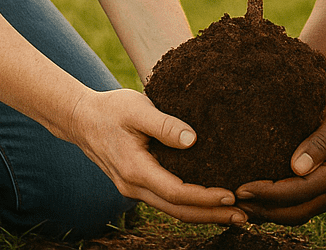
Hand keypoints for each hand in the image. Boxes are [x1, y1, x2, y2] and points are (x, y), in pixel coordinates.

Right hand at [71, 87, 246, 224]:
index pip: (176, 193)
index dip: (205, 197)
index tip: (231, 195)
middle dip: (211, 214)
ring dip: (202, 213)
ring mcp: (133, 189)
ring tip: (233, 214)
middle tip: (244, 216)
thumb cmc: (111, 109)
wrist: (81, 119)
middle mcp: (133, 187)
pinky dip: (188, 205)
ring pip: (172, 210)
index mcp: (135, 170)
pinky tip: (207, 202)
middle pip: (178, 210)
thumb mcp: (138, 109)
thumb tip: (193, 140)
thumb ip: (165, 125)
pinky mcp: (136, 185)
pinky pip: (166, 201)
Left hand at [235, 82, 325, 224]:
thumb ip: (321, 141)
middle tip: (232, 202)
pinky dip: (280, 204)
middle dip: (263, 210)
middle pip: (296, 212)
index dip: (268, 193)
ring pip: (298, 213)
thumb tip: (296, 167)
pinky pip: (301, 203)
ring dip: (269, 212)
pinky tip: (259, 196)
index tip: (241, 189)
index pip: (298, 192)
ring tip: (241, 204)